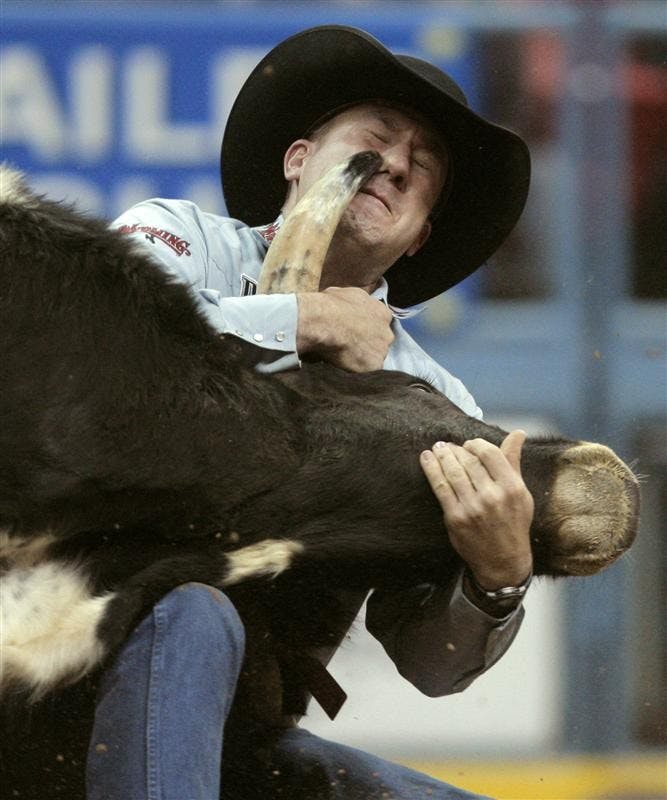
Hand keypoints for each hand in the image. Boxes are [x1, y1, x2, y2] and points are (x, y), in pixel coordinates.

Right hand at [296, 286, 393, 371]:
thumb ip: (354, 303)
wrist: (326, 323)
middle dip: (368, 344)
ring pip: (374, 357)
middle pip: (380, 341)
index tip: (356, 331)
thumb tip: (349, 305)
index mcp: (382, 313)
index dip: (367, 328)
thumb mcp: (345, 294)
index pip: (380, 323)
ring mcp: (382, 350)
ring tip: (345, 358)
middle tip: (350, 346)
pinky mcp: (374, 366)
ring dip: (363, 357)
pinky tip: (345, 367)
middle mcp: (387, 332)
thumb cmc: (331, 305)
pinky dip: (357, 370)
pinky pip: (367, 370)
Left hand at [419, 430, 533, 588]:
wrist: (503, 561)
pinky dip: (431, 469)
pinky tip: (426, 459)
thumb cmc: (513, 523)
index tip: (468, 444)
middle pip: (469, 461)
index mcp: (512, 487)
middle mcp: (493, 496)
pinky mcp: (455, 517)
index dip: (475, 444)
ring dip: (442, 456)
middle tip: (447, 445)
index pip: (490, 453)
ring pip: (453, 472)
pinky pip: (440, 487)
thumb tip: (518, 433)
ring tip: (437, 448)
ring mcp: (473, 507)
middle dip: (455, 450)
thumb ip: (514, 461)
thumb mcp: (521, 493)